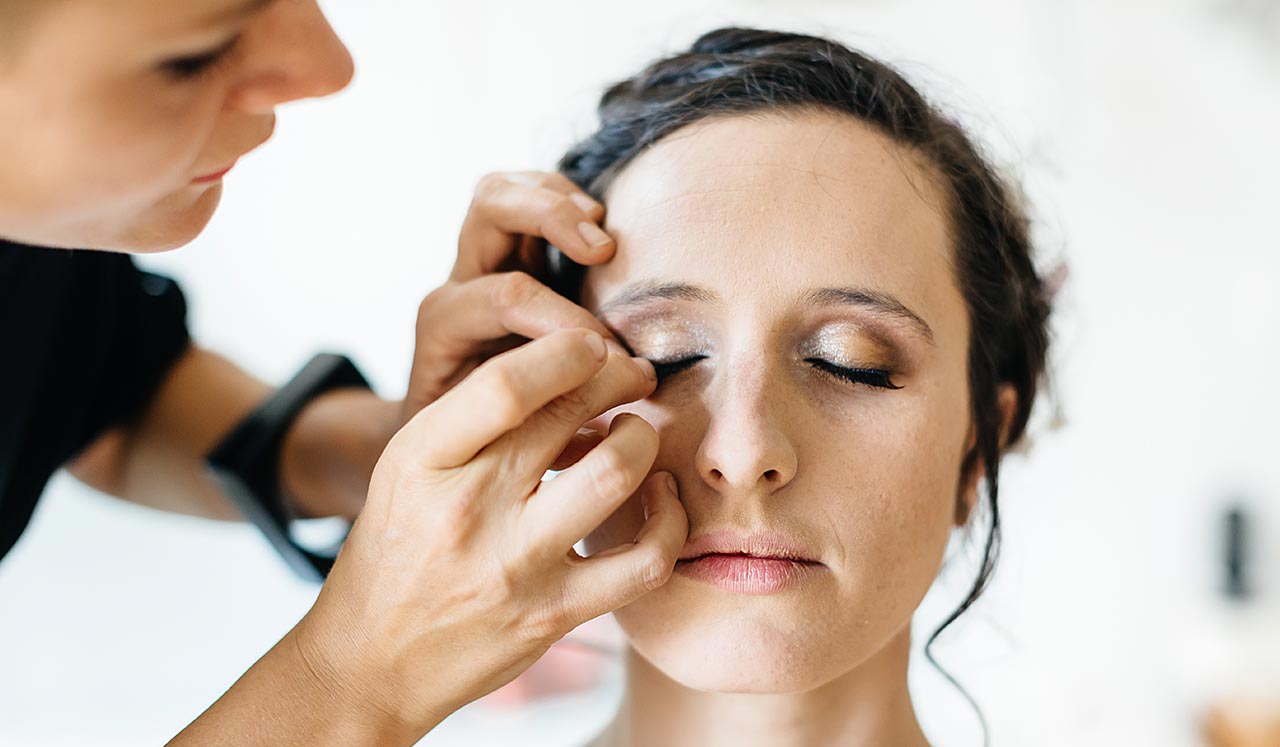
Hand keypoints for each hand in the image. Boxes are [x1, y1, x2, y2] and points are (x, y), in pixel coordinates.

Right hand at [292, 329, 687, 741]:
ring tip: (637, 432)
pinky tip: (659, 498)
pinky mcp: (555, 612)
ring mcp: (515, 564)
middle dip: (618, 378)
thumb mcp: (408, 468)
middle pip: (569, 413)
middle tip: (632, 375)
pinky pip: (644, 559)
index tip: (591, 345)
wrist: (371, 661)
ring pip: (615, 472)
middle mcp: (468, 507)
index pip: (507, 384)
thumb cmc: (398, 549)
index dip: (567, 351)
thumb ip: (475, 418)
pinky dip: (669, 520)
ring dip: (642, 438)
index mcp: (422, 458)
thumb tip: (571, 368)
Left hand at [402, 171, 618, 424]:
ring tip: (604, 235)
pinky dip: (567, 200)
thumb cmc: (473, 441)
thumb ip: (543, 427)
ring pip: (505, 189)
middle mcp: (458, 281)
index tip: (612, 358)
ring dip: (560, 199)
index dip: (566, 321)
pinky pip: (528, 195)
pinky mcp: (508, 251)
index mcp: (445, 324)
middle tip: (603, 251)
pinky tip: (602, 227)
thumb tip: (607, 434)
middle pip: (490, 208)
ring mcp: (479, 260)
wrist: (435, 433)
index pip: (507, 296)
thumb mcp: (495, 439)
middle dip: (551, 217)